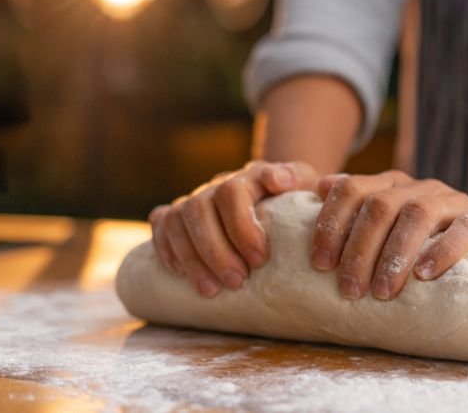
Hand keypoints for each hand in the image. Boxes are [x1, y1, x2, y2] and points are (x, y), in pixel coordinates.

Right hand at [148, 160, 318, 297]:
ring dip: (192, 258)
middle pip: (199, 209)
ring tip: (212, 290)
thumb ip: (300, 180)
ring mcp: (195, 198)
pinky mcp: (178, 214)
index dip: (241, 226)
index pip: (233, 192)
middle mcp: (217, 185)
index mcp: (249, 176)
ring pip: (177, 220)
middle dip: (216, 250)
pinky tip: (180, 274)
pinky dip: (166, 249)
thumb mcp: (306, 186)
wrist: (280, 194)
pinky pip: (161, 224)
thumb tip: (280, 179)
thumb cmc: (297, 198)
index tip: (260, 259)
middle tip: (238, 281)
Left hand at [311, 171, 467, 300]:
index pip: (351, 189)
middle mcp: (418, 187)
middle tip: (350, 290)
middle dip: (359, 250)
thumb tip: (312, 186)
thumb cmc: (424, 240)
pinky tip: (424, 276)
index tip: (320, 264)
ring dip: (394, 255)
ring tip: (382, 292)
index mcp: (389, 185)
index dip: (331, 224)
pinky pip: (463, 228)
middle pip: (379, 205)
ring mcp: (451, 201)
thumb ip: (348, 206)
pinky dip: (442, 251)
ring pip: (417, 214)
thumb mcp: (386, 225)